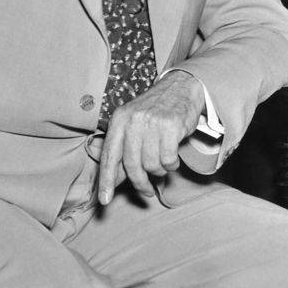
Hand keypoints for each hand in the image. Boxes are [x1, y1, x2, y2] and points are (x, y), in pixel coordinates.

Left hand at [97, 71, 203, 203]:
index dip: (106, 180)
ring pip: (151, 164)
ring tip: (163, 163)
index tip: (105, 200)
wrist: (182, 87)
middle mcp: (133, 120)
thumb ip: (123, 150)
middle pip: (131, 164)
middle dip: (139, 182)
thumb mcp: (134, 124)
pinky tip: (173, 159)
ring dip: (159, 170)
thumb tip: (114, 180)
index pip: (109, 155)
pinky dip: (171, 164)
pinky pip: (168, 159)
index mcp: (119, 120)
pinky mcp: (171, 126)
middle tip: (146, 190)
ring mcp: (152, 122)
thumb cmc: (156, 110)